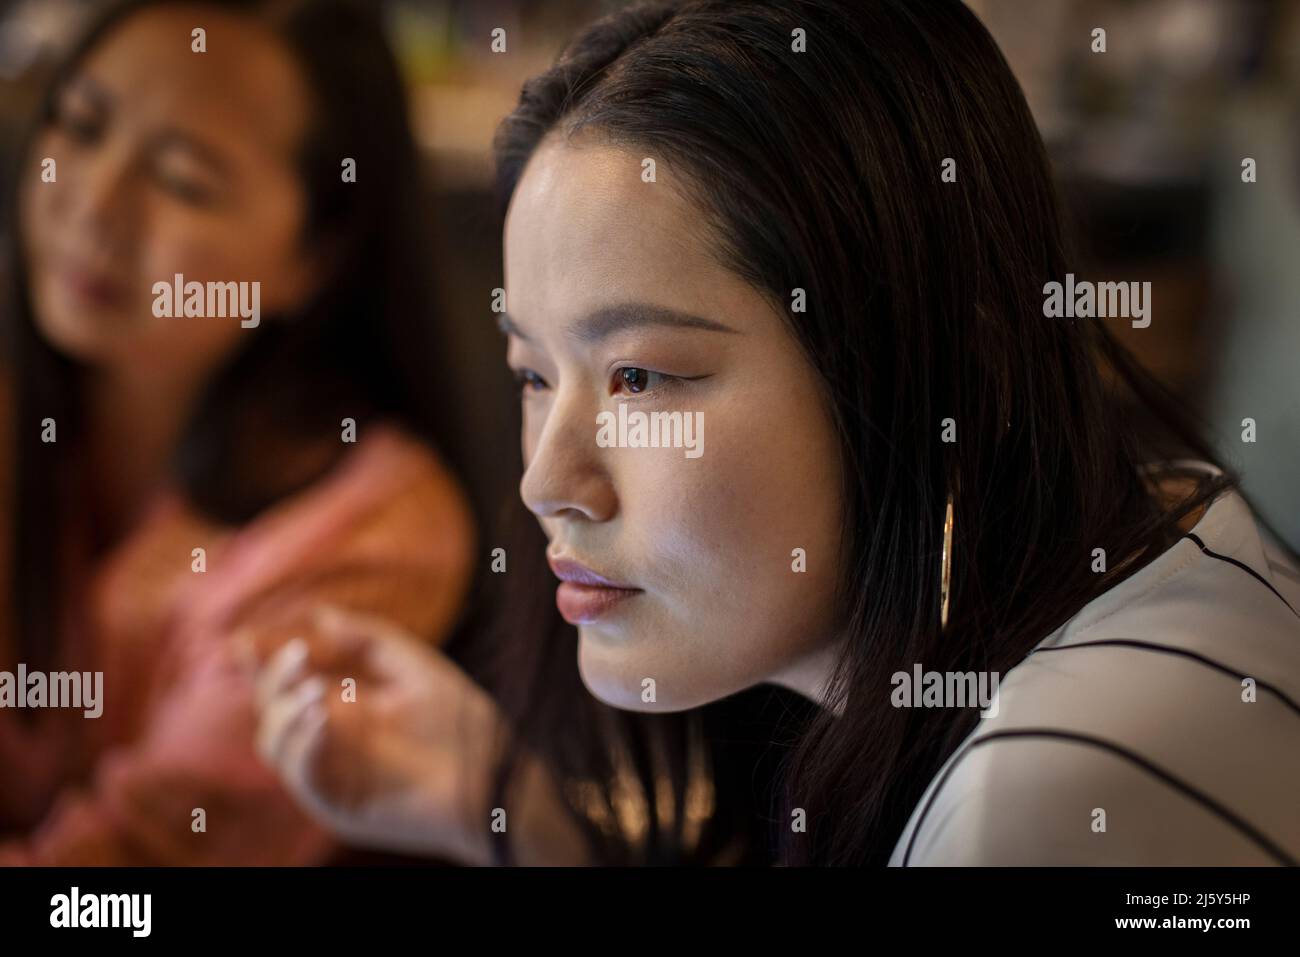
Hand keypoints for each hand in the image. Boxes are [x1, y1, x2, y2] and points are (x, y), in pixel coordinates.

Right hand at [252, 605, 504, 863]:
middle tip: (298, 656)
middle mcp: (328, 740)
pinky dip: (302, 745)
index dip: (261, 663)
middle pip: (272, 708)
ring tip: (314, 690)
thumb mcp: (413, 666)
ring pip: (275, 744)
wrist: (490, 773)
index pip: (286, 684)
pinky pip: (303, 777)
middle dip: (274, 679)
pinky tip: (321, 717)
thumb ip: (368, 639)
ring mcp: (331, 774)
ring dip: (284, 712)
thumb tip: (320, 613)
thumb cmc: (459, 721)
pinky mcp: (340, 805)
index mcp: (341, 707)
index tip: (244, 640)